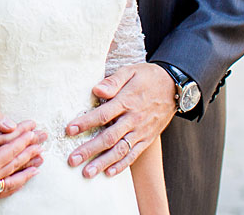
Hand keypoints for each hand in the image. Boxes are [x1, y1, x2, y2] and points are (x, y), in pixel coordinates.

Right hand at [0, 119, 46, 198]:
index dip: (24, 139)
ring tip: (38, 166)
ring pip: (11, 182)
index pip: (12, 150)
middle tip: (42, 145)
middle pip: (15, 165)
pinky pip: (1, 193)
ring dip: (26, 173)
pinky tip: (18, 182)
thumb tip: (3, 126)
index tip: (34, 132)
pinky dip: (12, 187)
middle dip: (30, 153)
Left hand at [64, 63, 175, 178]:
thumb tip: (96, 89)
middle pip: (109, 137)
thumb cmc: (147, 77)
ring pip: (120, 150)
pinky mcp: (147, 139)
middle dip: (89, 150)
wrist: (174, 87)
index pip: (103, 115)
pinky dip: (122, 165)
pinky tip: (109, 173)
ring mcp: (141, 132)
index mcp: (126, 102)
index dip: (85, 123)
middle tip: (72, 160)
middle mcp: (133, 120)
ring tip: (87, 173)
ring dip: (103, 162)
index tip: (69, 130)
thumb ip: (113, 81)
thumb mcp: (130, 71)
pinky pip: (134, 154)